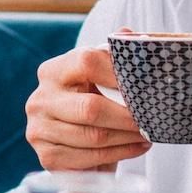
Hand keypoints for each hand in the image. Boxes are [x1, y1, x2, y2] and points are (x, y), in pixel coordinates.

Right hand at [24, 47, 148, 171]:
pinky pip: (90, 158)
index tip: (144, 85)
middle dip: (127, 116)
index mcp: (52, 70)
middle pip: (91, 107)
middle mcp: (40, 99)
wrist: (74, 142)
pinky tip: (135, 147)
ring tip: (148, 134)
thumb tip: (127, 35)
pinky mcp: (48, 157)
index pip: (86, 62)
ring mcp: (39, 130)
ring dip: (127, 138)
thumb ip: (113, 55)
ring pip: (94, 136)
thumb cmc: (92, 101)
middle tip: (152, 119)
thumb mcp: (101, 76)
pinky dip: (119, 154)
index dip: (119, 73)